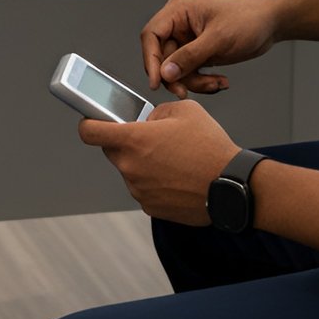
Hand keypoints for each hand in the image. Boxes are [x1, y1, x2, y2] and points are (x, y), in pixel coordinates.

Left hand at [78, 100, 236, 224]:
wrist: (230, 186)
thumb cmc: (208, 146)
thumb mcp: (184, 110)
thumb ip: (156, 113)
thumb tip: (147, 122)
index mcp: (133, 139)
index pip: (90, 132)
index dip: (88, 123)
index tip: (92, 121)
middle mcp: (130, 167)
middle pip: (112, 150)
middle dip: (126, 142)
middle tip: (151, 137)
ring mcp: (139, 190)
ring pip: (130, 169)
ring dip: (143, 162)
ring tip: (173, 158)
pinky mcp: (151, 207)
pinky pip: (144, 188)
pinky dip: (154, 181)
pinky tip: (176, 176)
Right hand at [142, 0, 281, 97]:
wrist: (269, 23)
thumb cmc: (247, 18)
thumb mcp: (218, 39)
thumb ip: (190, 56)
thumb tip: (165, 72)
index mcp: (178, 11)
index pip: (152, 35)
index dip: (150, 60)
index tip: (156, 82)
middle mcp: (179, 24)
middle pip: (163, 57)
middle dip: (178, 77)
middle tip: (185, 92)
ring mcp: (189, 39)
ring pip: (177, 69)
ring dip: (195, 82)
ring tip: (216, 83)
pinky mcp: (199, 52)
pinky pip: (191, 73)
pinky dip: (203, 81)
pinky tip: (220, 81)